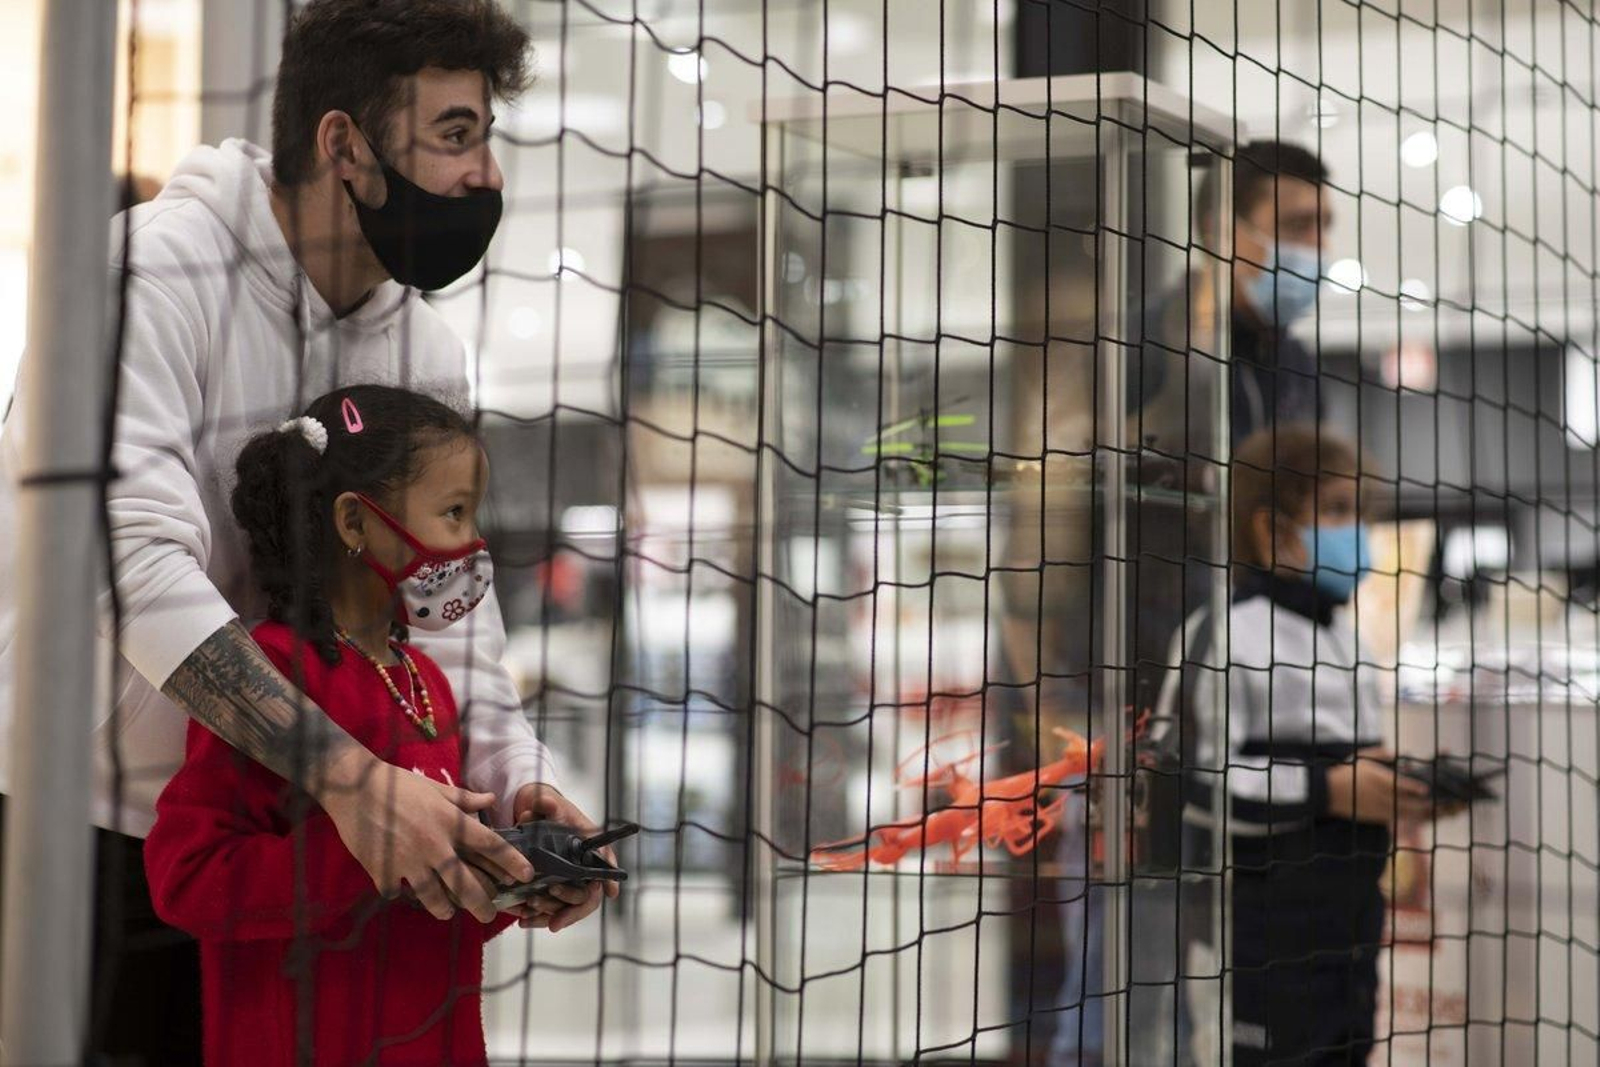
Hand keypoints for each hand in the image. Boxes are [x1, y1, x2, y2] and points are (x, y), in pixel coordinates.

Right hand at [317, 753, 534, 923]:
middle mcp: (435, 845)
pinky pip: (395, 890)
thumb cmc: (398, 784)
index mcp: (451, 822)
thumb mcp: (435, 788)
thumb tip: (490, 800)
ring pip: (433, 896)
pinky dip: (398, 893)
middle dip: (481, 903)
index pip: (491, 845)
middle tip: (488, 915)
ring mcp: (409, 861)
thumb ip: (464, 799)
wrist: (354, 786)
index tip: (526, 875)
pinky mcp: (383, 870)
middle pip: (466, 883)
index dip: (512, 861)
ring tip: (448, 912)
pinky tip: (400, 892)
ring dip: (443, 907)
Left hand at [513, 784, 619, 932]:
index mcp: (586, 845)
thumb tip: (548, 805)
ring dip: (548, 914)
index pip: (603, 863)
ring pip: (565, 905)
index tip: (610, 892)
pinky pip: (547, 908)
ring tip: (528, 917)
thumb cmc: (544, 806)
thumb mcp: (546, 801)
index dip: (609, 879)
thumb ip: (548, 805)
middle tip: (555, 922)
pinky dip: (535, 916)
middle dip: (571, 910)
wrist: (525, 812)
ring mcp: (564, 877)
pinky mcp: (547, 886)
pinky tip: (522, 920)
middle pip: (586, 895)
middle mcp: (580, 864)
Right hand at [1324, 748, 1434, 826]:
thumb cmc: (1346, 771)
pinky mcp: (1372, 816)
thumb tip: (1400, 756)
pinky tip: (1410, 815)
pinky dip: (1402, 816)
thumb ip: (1382, 755)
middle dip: (1420, 803)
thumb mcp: (1362, 757)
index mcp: (1375, 777)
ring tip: (1425, 809)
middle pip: (1404, 801)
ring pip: (1400, 812)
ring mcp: (1375, 807)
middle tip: (1431, 801)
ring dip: (1414, 812)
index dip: (1414, 788)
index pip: (1400, 784)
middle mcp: (1377, 794)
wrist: (1328, 791)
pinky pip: (1391, 818)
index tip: (1425, 789)